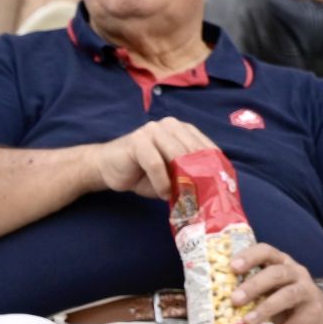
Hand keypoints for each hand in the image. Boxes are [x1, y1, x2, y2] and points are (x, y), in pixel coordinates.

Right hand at [92, 117, 218, 200]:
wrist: (106, 168)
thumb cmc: (142, 173)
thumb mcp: (171, 175)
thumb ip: (188, 175)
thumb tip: (211, 191)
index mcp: (182, 130)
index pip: (207, 147)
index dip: (214, 170)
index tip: (216, 191)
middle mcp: (169, 125)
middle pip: (193, 152)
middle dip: (198, 177)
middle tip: (200, 198)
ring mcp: (152, 130)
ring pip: (177, 155)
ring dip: (180, 180)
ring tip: (180, 197)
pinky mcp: (137, 141)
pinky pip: (156, 163)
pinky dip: (162, 182)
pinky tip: (163, 193)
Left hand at [228, 242, 322, 323]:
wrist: (319, 315)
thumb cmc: (282, 297)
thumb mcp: (267, 288)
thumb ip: (247, 289)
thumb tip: (211, 302)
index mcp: (279, 261)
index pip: (265, 251)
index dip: (249, 256)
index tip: (232, 266)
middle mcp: (295, 272)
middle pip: (276, 273)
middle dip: (253, 285)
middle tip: (234, 299)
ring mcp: (308, 291)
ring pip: (288, 294)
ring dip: (266, 308)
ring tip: (248, 320)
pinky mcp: (315, 312)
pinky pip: (297, 321)